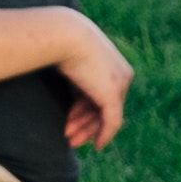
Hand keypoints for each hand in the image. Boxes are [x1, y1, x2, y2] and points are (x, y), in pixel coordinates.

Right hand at [53, 13, 134, 148]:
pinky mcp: (112, 96)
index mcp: (111, 63)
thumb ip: (73, 74)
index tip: (70, 122)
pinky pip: (112, 122)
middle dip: (86, 123)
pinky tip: (96, 146)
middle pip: (104, 106)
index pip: (100, 93)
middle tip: (70, 138)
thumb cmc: (59, 42)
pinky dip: (104, 135)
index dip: (84, 110)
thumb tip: (64, 79)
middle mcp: (121, 74)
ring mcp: (119, 85)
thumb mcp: (69, 58)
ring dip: (88, 130)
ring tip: (71, 141)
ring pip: (106, 116)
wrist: (65, 35)